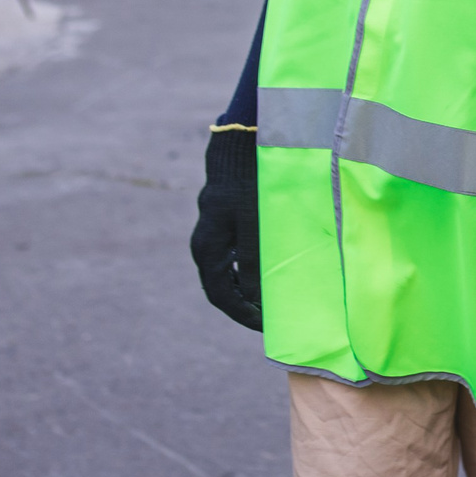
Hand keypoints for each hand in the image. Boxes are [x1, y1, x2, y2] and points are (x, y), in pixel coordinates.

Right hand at [189, 128, 262, 330]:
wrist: (238, 149)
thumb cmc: (247, 186)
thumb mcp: (253, 225)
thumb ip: (252, 262)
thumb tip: (255, 298)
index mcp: (208, 250)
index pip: (221, 297)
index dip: (243, 315)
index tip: (265, 326)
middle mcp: (204, 247)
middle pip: (221, 290)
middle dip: (245, 307)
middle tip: (270, 318)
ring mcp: (211, 237)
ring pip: (226, 276)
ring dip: (245, 291)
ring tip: (270, 300)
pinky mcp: (221, 227)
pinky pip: (230, 261)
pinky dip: (245, 274)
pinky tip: (264, 275)